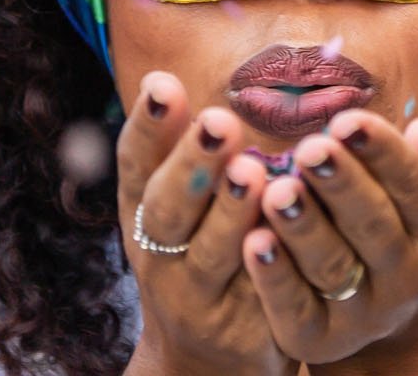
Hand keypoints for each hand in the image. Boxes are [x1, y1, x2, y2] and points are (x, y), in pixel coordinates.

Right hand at [117, 71, 295, 375]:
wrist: (207, 359)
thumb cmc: (199, 255)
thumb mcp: (179, 206)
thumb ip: (178, 150)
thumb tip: (163, 70)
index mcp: (143, 215)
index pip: (135, 167)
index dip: (147, 129)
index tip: (163, 84)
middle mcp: (160, 258)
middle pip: (168, 211)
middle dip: (192, 165)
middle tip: (218, 122)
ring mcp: (197, 299)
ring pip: (210, 256)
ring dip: (230, 213)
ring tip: (253, 171)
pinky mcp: (240, 332)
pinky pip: (256, 298)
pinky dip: (267, 267)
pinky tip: (282, 239)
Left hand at [239, 108, 417, 366]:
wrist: (400, 311)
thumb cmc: (412, 220)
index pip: (413, 185)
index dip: (382, 153)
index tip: (347, 120)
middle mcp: (411, 275)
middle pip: (373, 226)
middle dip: (341, 185)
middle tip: (309, 149)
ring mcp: (366, 312)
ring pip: (332, 266)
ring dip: (304, 229)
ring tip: (278, 191)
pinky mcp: (321, 338)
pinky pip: (296, 309)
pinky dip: (275, 277)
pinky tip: (252, 240)